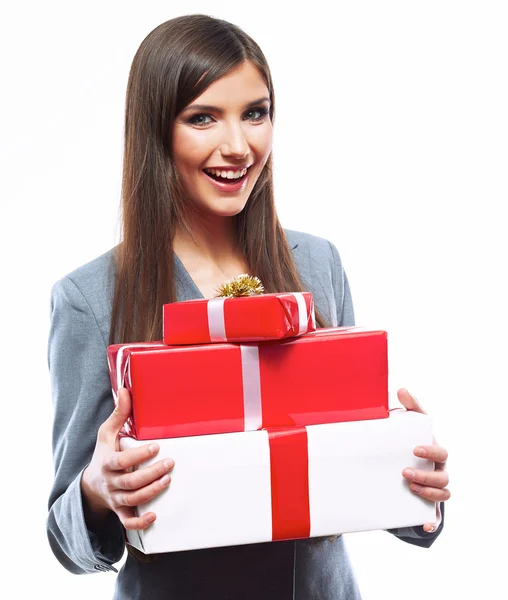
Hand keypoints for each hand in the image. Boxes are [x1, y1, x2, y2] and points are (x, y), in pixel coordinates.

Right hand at [81, 387, 174, 530]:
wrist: (91, 486)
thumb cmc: (103, 455)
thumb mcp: (106, 434)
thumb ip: (118, 414)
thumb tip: (126, 390)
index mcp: (107, 463)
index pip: (121, 462)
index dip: (139, 455)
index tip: (156, 446)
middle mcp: (110, 483)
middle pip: (130, 483)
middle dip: (151, 474)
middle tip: (170, 463)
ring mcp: (115, 499)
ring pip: (132, 500)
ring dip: (151, 492)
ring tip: (168, 480)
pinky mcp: (120, 512)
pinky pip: (128, 523)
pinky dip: (140, 523)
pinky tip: (154, 516)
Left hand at [398, 388, 450, 532]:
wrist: (406, 467)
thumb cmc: (408, 442)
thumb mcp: (407, 426)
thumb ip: (407, 408)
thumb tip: (402, 389)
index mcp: (433, 450)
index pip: (438, 448)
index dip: (430, 449)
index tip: (415, 448)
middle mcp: (439, 468)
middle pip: (442, 472)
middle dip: (426, 472)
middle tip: (405, 470)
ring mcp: (436, 486)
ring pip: (443, 491)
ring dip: (428, 490)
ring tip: (409, 486)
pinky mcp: (429, 504)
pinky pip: (435, 516)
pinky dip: (431, 521)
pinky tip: (424, 526)